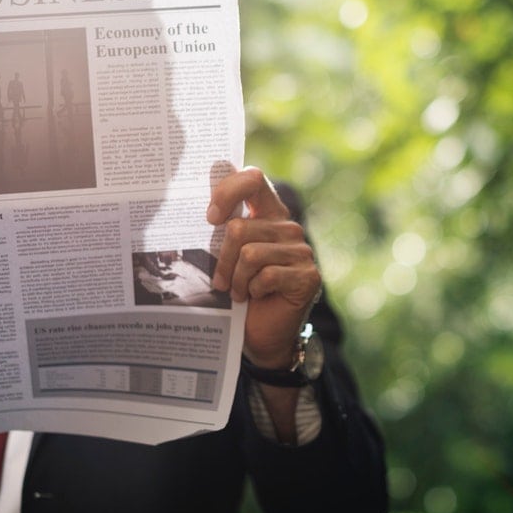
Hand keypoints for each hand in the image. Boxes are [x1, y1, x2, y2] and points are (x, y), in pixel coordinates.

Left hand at [206, 166, 321, 368]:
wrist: (261, 334)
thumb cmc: (240, 290)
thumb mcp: (227, 255)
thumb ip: (223, 226)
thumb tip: (205, 198)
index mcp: (269, 212)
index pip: (254, 179)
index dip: (228, 191)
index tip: (210, 218)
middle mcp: (288, 227)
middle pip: (240, 228)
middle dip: (221, 259)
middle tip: (220, 280)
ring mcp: (301, 251)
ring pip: (250, 254)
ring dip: (236, 279)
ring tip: (237, 292)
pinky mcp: (308, 276)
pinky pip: (267, 275)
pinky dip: (253, 290)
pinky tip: (256, 297)